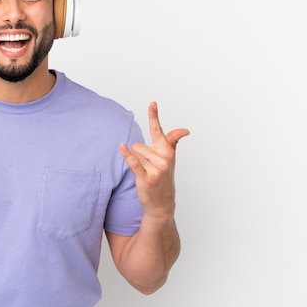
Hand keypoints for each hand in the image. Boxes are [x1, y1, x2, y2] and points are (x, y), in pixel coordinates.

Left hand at [119, 102, 188, 218]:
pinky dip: (126, 155)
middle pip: (138, 145)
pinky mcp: (146, 177)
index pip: (159, 130)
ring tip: (145, 173)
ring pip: (134, 153)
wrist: (162, 202)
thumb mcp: (169, 158)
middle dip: (139, 155)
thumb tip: (185, 130)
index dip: (154, 115)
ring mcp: (156, 168)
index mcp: (167, 150)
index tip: (153, 103)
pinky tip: (122, 147)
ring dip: (136, 162)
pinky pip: (133, 162)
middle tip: (148, 168)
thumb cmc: (163, 177)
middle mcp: (164, 158)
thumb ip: (172, 141)